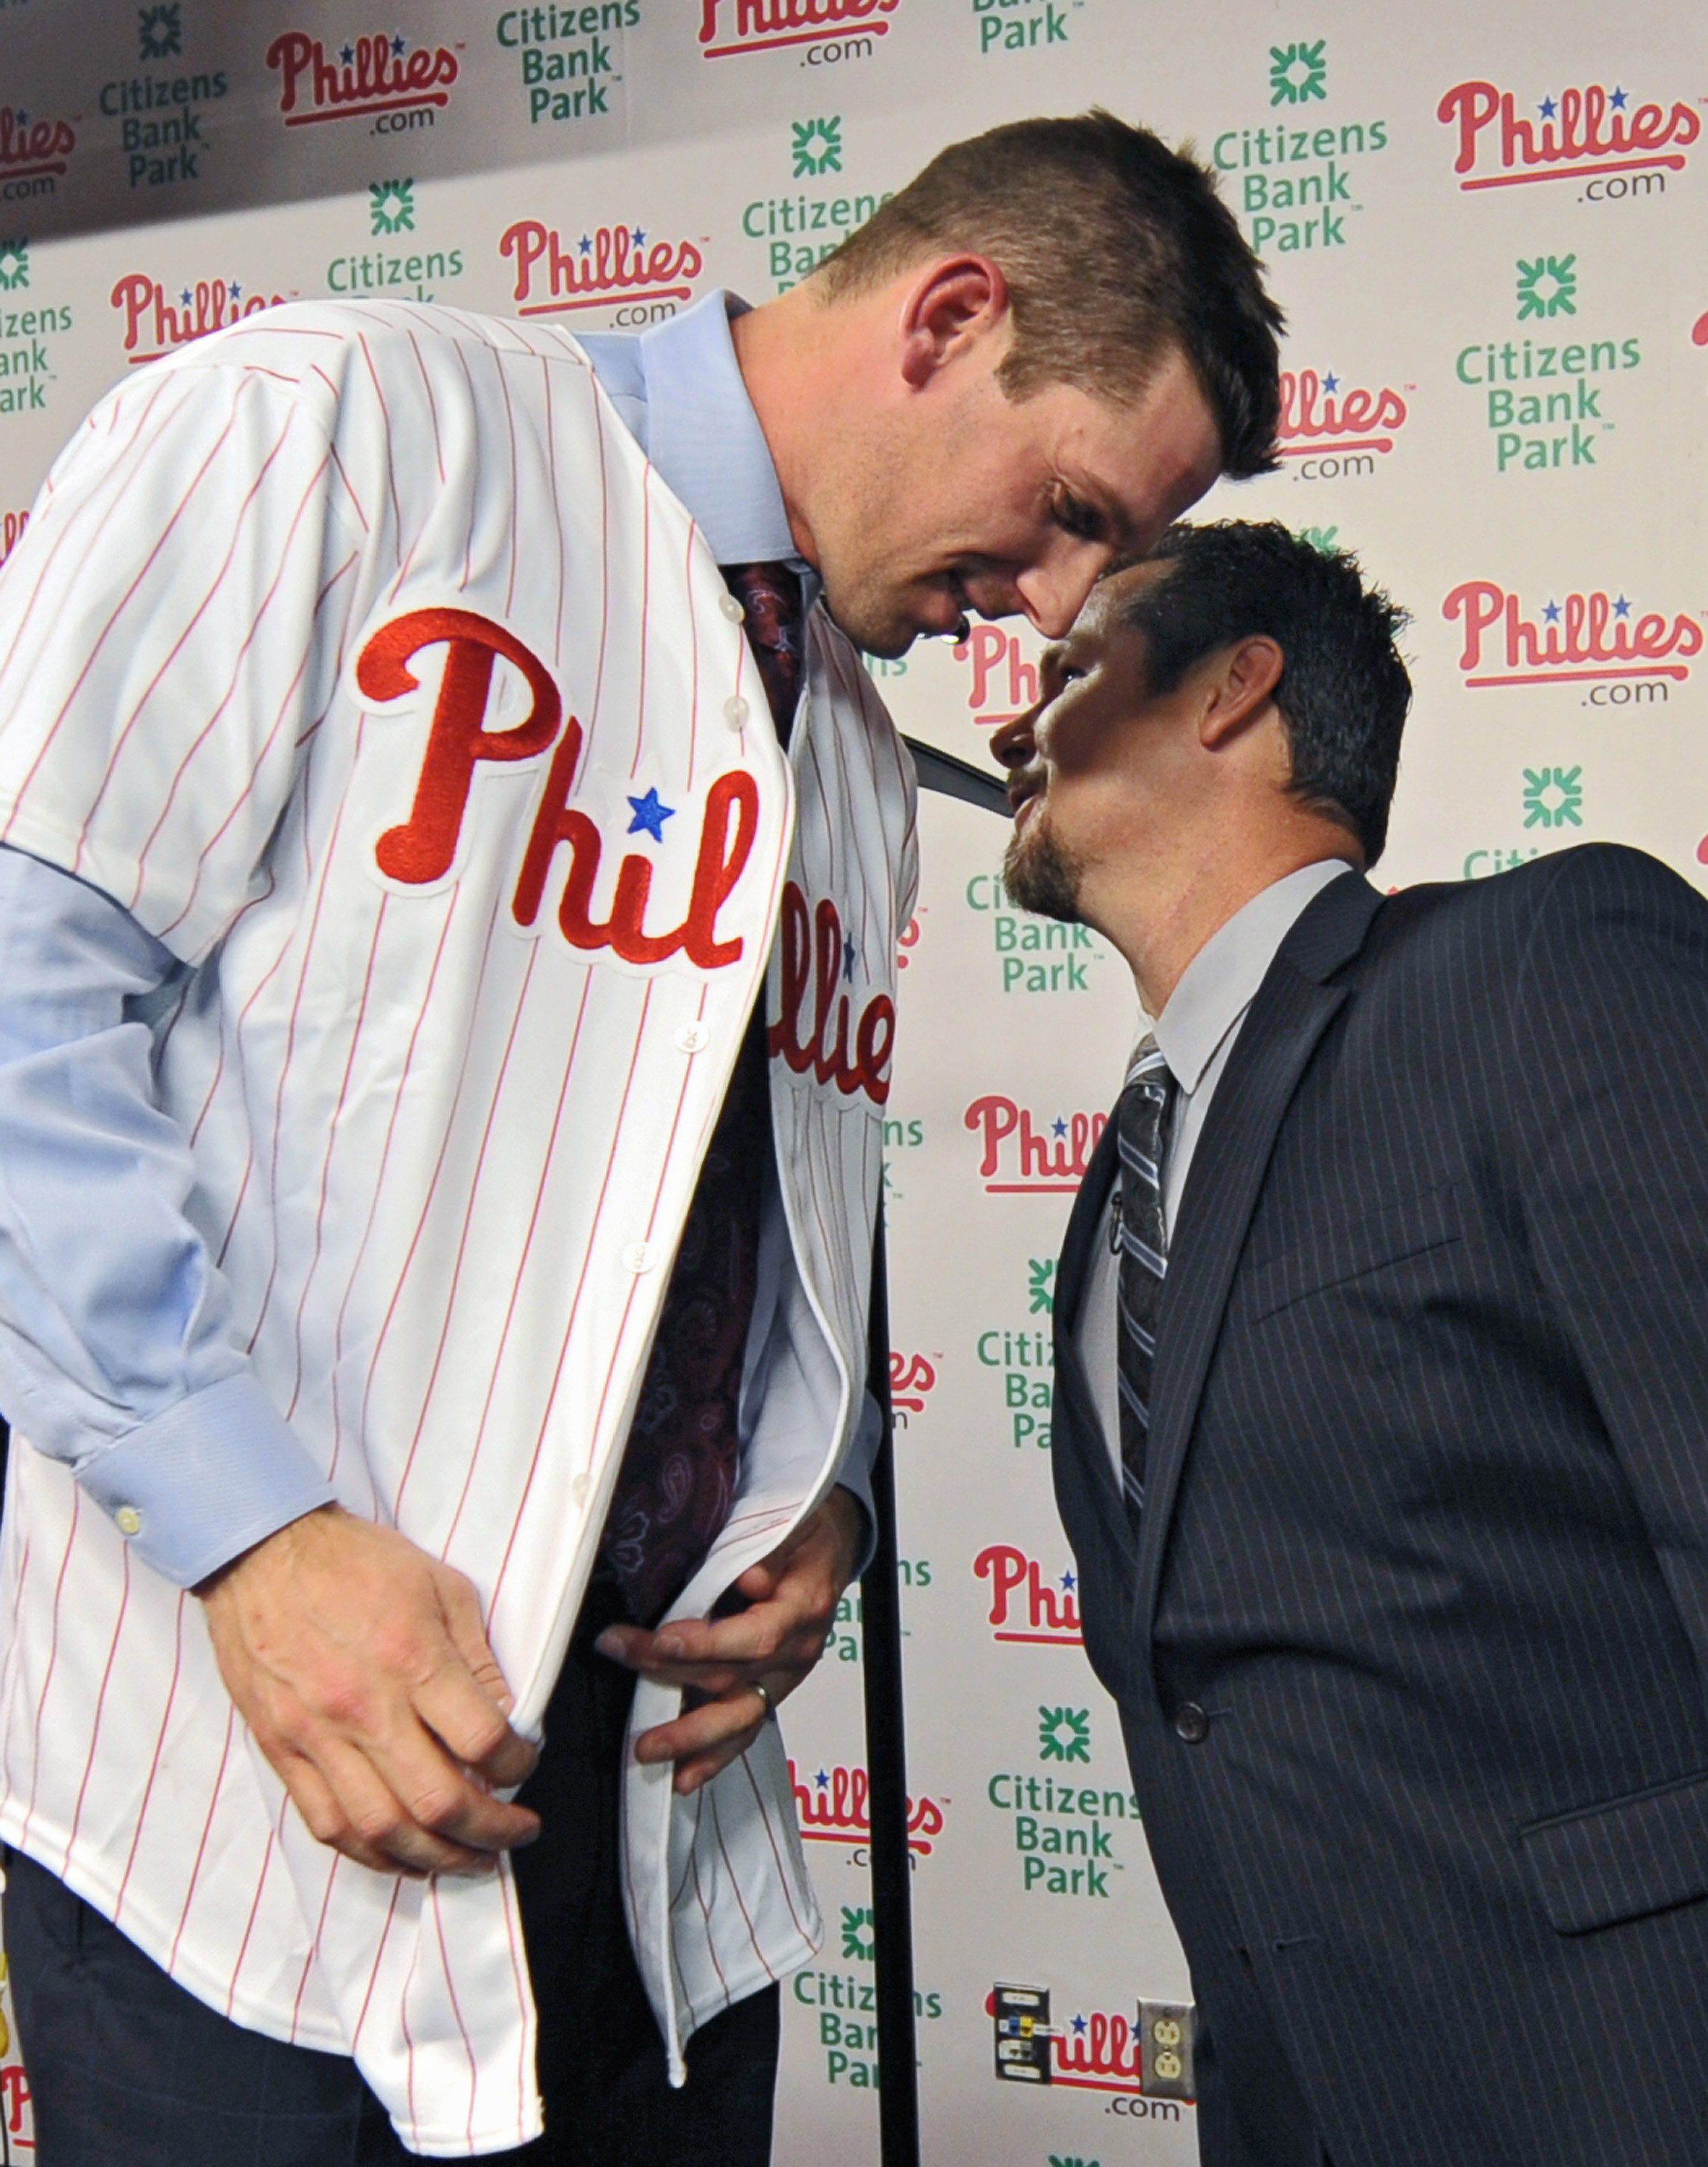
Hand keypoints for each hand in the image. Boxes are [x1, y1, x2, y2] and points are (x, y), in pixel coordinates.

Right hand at [196, 1503, 540, 1877]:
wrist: (261, 1553)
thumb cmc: (354, 1563)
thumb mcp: (441, 1587)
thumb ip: (477, 1658)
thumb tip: (507, 1717)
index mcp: (413, 1659)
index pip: (482, 1741)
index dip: (518, 1766)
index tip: (526, 1766)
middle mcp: (365, 1708)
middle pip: (439, 1802)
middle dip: (490, 1831)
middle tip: (515, 1835)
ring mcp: (318, 1737)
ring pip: (383, 1830)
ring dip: (435, 1859)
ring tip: (469, 1860)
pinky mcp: (282, 1752)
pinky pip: (329, 1825)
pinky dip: (372, 1855)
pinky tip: (403, 1856)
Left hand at [595, 1487, 863, 1795]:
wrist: (834, 1545)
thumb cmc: (807, 1530)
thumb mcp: (793, 1523)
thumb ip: (768, 1551)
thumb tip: (750, 1579)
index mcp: (803, 1607)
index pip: (755, 1637)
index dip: (707, 1643)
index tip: (661, 1639)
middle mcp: (797, 1651)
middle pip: (734, 1678)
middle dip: (671, 1675)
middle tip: (621, 1656)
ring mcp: (785, 1676)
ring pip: (739, 1717)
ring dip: (690, 1736)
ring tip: (646, 1749)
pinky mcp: (772, 1689)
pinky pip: (745, 1728)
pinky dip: (715, 1756)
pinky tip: (684, 1777)